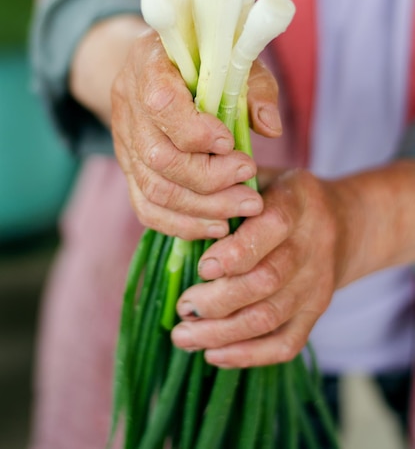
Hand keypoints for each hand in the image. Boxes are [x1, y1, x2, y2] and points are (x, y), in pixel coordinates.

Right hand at [106, 19, 281, 238]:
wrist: (158, 64)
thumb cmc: (203, 58)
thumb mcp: (234, 59)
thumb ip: (255, 89)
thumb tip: (271, 128)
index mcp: (148, 64)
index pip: (161, 104)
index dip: (197, 131)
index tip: (230, 142)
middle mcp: (128, 104)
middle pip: (159, 157)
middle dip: (210, 179)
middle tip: (249, 181)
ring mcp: (124, 139)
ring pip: (154, 188)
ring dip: (203, 207)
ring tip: (243, 207)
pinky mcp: (128, 167)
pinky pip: (145, 207)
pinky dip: (181, 224)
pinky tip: (216, 225)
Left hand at [171, 168, 357, 366]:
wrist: (343, 223)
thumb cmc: (281, 197)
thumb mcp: (262, 178)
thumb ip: (227, 191)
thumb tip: (178, 215)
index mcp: (298, 201)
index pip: (273, 226)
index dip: (237, 251)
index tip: (203, 267)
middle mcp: (313, 243)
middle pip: (267, 280)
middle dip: (218, 300)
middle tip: (183, 306)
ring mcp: (317, 283)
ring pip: (270, 316)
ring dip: (223, 333)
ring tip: (183, 336)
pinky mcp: (316, 312)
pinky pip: (286, 343)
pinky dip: (248, 354)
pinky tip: (214, 354)